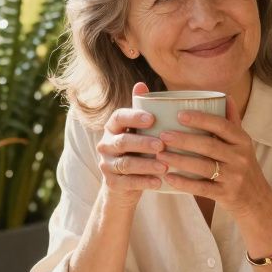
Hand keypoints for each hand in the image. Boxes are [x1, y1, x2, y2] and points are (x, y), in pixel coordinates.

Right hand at [95, 81, 166, 206]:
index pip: (118, 117)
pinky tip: (159, 182)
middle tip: (162, 145)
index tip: (152, 118)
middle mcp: (106, 145)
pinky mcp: (111, 183)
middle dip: (142, 143)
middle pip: (122, 142)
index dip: (134, 117)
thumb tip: (141, 84)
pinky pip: (127, 183)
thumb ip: (141, 111)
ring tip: (165, 166)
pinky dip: (144, 182)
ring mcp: (106, 165)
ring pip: (125, 164)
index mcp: (112, 128)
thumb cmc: (136, 152)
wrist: (123, 186)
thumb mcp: (137, 132)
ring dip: (146, 165)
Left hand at [154, 99, 271, 218]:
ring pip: (203, 167)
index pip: (221, 125)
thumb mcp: (242, 144)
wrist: (257, 200)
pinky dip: (185, 183)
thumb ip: (232, 121)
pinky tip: (169, 178)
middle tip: (162, 135)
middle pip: (209, 146)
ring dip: (180, 160)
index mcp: (242, 140)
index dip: (201, 119)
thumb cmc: (243, 166)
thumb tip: (225, 95)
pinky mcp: (226, 194)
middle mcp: (240, 157)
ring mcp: (234, 177)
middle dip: (184, 140)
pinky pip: (202, 188)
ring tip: (160, 155)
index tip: (179, 114)